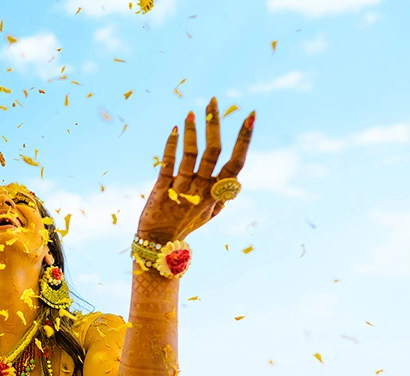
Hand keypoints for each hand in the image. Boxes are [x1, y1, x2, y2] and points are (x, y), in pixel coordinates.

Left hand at [137, 97, 254, 242]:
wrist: (159, 241)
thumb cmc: (186, 224)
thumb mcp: (209, 213)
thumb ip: (222, 197)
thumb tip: (237, 184)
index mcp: (217, 193)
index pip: (236, 162)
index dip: (244, 139)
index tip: (250, 116)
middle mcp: (202, 189)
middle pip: (214, 152)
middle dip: (214, 124)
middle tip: (213, 101)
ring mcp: (183, 188)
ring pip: (191, 154)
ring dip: (191, 130)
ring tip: (191, 112)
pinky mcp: (162, 188)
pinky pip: (168, 163)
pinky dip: (171, 145)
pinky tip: (174, 129)